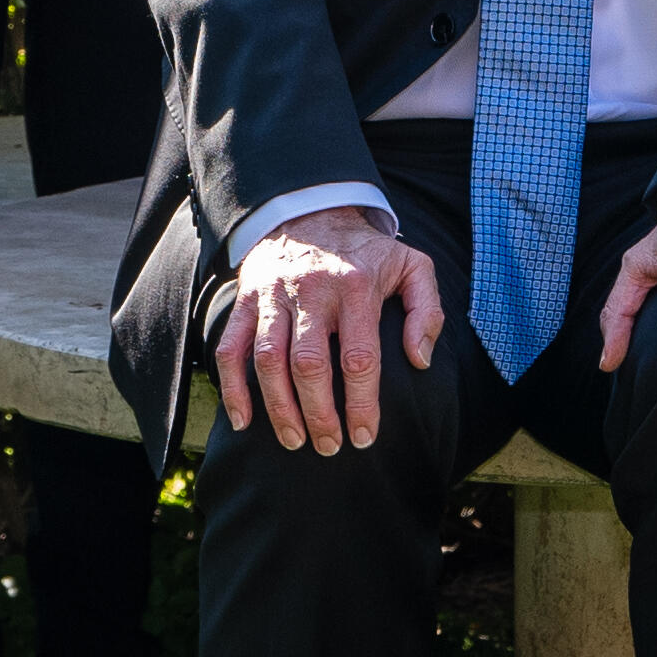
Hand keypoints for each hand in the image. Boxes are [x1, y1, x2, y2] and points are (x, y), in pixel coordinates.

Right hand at [211, 206, 443, 456]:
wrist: (308, 209)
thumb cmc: (365, 251)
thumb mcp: (411, 265)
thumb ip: (426, 310)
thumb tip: (419, 360)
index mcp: (356, 288)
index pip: (359, 358)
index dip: (362, 405)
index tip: (364, 437)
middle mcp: (312, 292)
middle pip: (309, 365)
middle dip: (318, 415)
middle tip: (330, 447)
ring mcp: (273, 296)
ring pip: (268, 360)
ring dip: (278, 408)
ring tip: (294, 441)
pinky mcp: (245, 300)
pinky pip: (230, 348)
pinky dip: (232, 387)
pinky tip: (242, 421)